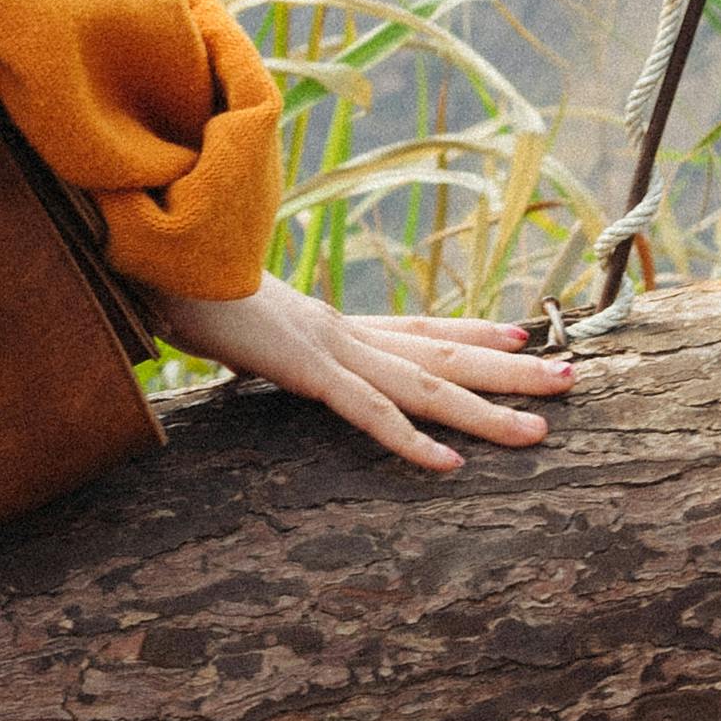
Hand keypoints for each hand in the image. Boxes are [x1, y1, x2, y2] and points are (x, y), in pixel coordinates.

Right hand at [146, 273, 573, 476]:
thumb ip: (250, 331)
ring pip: (424, 385)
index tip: (519, 335)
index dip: (468, 332)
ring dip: (486, 410)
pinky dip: (410, 440)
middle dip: (510, 370)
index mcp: (326, 320)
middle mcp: (340, 328)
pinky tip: (449, 467)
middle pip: (440, 352)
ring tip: (543, 429)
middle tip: (573, 375)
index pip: (413, 326)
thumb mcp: (226, 317)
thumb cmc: (176, 281)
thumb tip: (245, 334)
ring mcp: (326, 345)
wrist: (146, 253)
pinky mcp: (301, 367)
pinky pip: (367, 412)